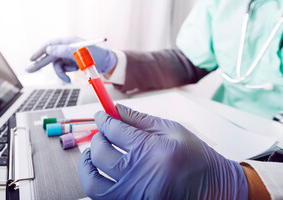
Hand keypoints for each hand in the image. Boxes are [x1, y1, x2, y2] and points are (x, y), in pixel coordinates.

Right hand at [26, 37, 116, 82]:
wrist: (107, 64)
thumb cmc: (96, 55)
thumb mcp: (79, 53)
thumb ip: (63, 50)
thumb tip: (48, 49)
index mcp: (68, 42)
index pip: (50, 44)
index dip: (40, 51)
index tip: (32, 58)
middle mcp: (67, 48)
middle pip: (50, 55)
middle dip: (40, 63)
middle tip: (28, 70)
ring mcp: (70, 56)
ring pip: (57, 65)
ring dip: (61, 73)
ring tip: (67, 79)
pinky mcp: (73, 63)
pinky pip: (64, 69)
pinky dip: (66, 73)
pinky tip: (73, 74)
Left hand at [79, 104, 248, 198]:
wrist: (214, 189)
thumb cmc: (196, 157)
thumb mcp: (171, 130)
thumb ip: (139, 119)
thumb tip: (114, 110)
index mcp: (153, 152)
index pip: (115, 131)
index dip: (104, 119)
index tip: (102, 115)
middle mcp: (140, 177)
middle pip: (101, 154)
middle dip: (98, 137)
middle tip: (103, 131)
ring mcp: (135, 197)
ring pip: (93, 182)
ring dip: (87, 164)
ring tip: (92, 153)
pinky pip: (103, 197)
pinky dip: (96, 182)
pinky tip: (101, 171)